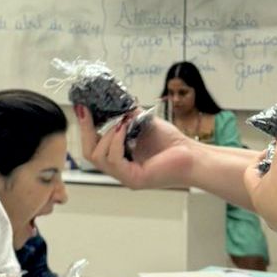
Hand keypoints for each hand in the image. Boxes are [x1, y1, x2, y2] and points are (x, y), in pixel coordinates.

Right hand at [76, 106, 195, 189]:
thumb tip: (113, 97)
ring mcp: (126, 177)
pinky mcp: (134, 179)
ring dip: (106, 134)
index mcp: (119, 159)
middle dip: (86, 131)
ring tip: (119, 120)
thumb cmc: (173, 144)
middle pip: (89, 154)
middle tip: (87, 111)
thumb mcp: (143, 123)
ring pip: (98, 157)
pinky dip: (115, 141)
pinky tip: (123, 127)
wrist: (194, 156)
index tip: (82, 108)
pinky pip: (114, 160)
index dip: (85, 128)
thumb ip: (128, 115)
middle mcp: (120, 171)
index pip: (93, 147)